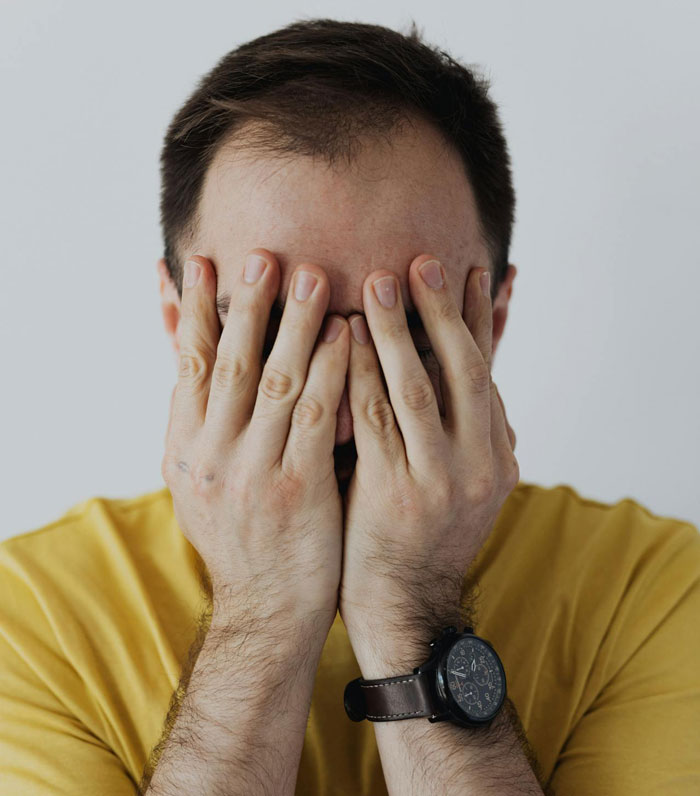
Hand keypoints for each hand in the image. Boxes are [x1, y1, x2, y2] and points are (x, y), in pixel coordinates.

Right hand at [161, 251, 348, 628]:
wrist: (267, 609)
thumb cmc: (242, 536)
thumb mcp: (200, 481)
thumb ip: (200, 422)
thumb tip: (189, 361)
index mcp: (184, 449)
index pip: (185, 366)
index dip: (192, 311)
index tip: (202, 263)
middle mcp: (212, 457)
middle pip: (231, 364)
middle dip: (248, 306)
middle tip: (266, 254)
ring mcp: (254, 474)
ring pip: (276, 384)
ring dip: (295, 326)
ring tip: (314, 277)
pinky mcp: (299, 491)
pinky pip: (318, 420)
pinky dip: (332, 373)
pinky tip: (349, 338)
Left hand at [339, 256, 517, 665]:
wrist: (404, 606)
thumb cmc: (420, 535)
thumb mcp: (458, 481)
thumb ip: (458, 428)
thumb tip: (459, 371)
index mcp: (496, 455)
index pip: (488, 372)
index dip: (480, 319)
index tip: (470, 271)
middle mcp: (479, 464)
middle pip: (463, 369)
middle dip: (443, 311)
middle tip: (422, 260)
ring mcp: (440, 480)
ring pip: (419, 388)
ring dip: (399, 330)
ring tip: (378, 281)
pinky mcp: (396, 495)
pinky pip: (375, 421)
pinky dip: (361, 375)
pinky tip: (345, 339)